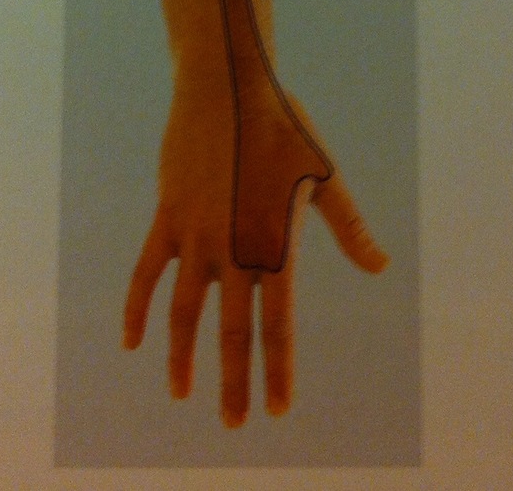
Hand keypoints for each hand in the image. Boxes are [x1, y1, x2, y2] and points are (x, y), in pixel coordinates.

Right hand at [122, 80, 386, 425]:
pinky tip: (132, 340)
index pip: (278, 324)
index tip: (277, 409)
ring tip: (181, 392)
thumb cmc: (284, 127)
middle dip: (234, 381)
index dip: (277, 370)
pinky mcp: (169, 216)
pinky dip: (137, 307)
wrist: (227, 87)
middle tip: (234, 424)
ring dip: (182, 355)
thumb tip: (381, 267)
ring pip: (184, 311)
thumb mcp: (325, 175)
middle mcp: (234, 248)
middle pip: (233, 331)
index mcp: (276, 243)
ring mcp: (196, 235)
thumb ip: (350, 228)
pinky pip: (147, 272)